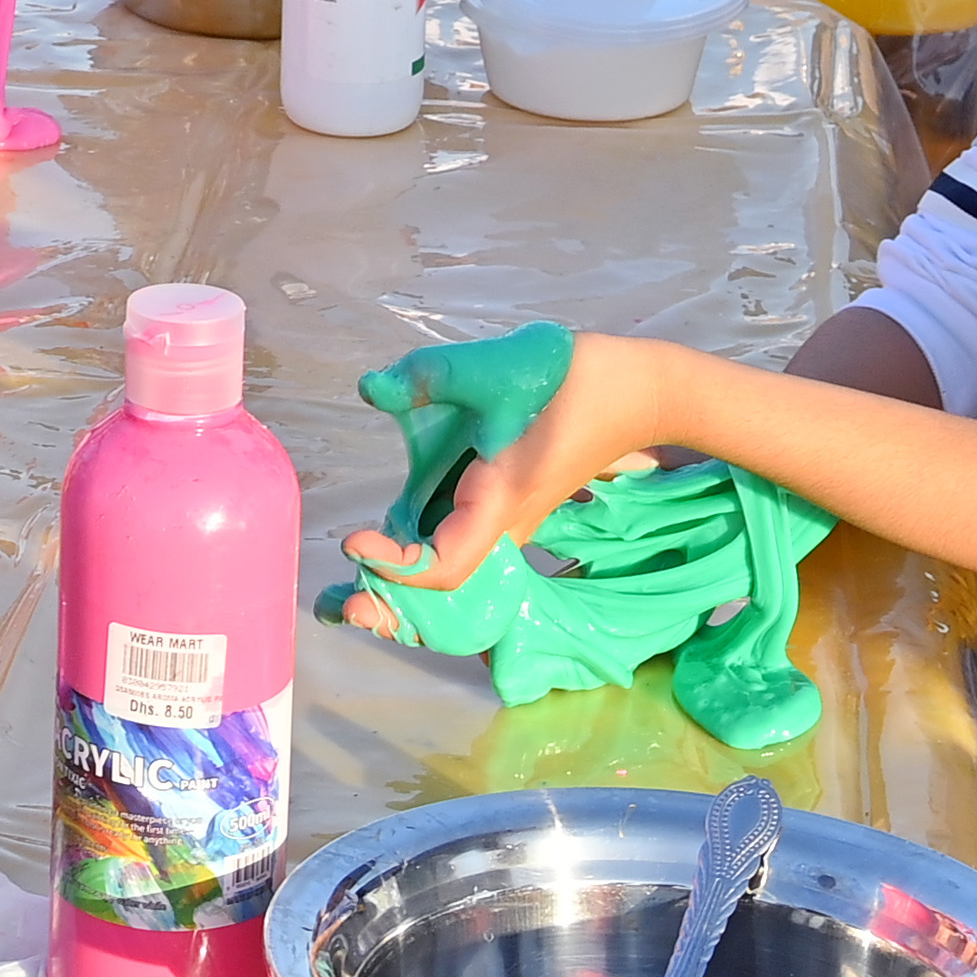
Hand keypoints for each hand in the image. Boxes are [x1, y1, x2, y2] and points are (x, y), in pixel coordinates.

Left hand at [336, 328, 687, 610]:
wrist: (636, 392)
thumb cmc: (571, 383)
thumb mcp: (498, 370)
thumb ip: (432, 375)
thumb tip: (372, 387)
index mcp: (498, 504)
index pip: (445, 566)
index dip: (398, 568)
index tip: (356, 541)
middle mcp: (500, 526)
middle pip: (443, 589)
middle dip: (393, 604)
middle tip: (340, 606)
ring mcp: (503, 520)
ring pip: (448, 572)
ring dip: (401, 588)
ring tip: (345, 597)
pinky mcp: (502, 505)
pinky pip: (455, 547)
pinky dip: (418, 559)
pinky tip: (384, 544)